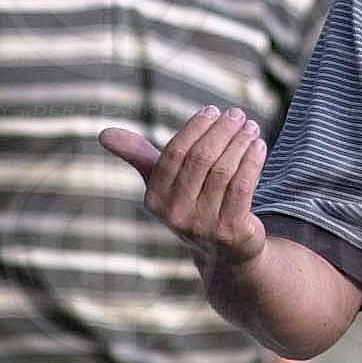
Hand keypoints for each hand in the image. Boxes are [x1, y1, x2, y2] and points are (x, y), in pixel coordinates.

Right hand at [101, 107, 269, 265]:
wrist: (223, 251)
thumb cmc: (191, 204)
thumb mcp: (163, 182)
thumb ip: (138, 156)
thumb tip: (102, 133)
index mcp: (155, 198)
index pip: (175, 153)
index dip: (196, 127)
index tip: (214, 111)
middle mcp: (175, 214)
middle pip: (202, 159)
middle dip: (222, 131)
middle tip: (237, 115)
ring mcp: (203, 226)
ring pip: (224, 171)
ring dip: (240, 143)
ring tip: (251, 127)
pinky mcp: (230, 231)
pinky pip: (242, 187)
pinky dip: (252, 162)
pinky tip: (259, 146)